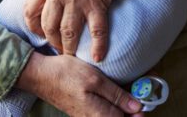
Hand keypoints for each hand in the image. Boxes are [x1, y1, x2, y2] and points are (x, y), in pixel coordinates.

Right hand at [15, 52, 143, 116]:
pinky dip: (113, 107)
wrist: (40, 75)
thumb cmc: (66, 74)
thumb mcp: (95, 79)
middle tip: (140, 95)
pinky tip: (116, 95)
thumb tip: (137, 108)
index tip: (147, 100)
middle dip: (132, 111)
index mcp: (99, 115)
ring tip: (130, 94)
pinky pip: (104, 114)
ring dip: (123, 109)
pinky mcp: (83, 112)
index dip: (140, 112)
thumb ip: (116, 95)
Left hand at [23, 0, 160, 60]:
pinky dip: (98, 46)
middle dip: (52, 41)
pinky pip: (96, 31)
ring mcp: (77, 0)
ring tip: (73, 55)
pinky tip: (99, 56)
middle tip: (59, 48)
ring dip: (69, 47)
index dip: (34, 27)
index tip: (42, 33)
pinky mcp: (97, 3)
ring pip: (67, 33)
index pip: (30, 10)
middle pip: (48, 26)